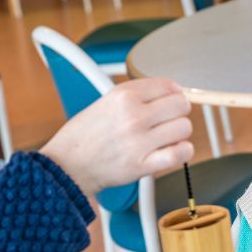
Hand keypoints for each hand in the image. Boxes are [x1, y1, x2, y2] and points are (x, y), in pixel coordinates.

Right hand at [40, 78, 192, 195]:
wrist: (66, 165)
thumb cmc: (85, 135)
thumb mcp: (107, 100)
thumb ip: (139, 93)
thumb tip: (174, 91)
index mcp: (123, 96)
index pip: (168, 85)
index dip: (174, 94)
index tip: (170, 101)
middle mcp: (133, 116)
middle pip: (181, 105)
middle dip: (178, 113)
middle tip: (167, 121)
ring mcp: (138, 141)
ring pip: (184, 128)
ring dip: (179, 133)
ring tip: (165, 138)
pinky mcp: (142, 165)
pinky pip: (180, 154)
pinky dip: (183, 152)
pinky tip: (173, 150)